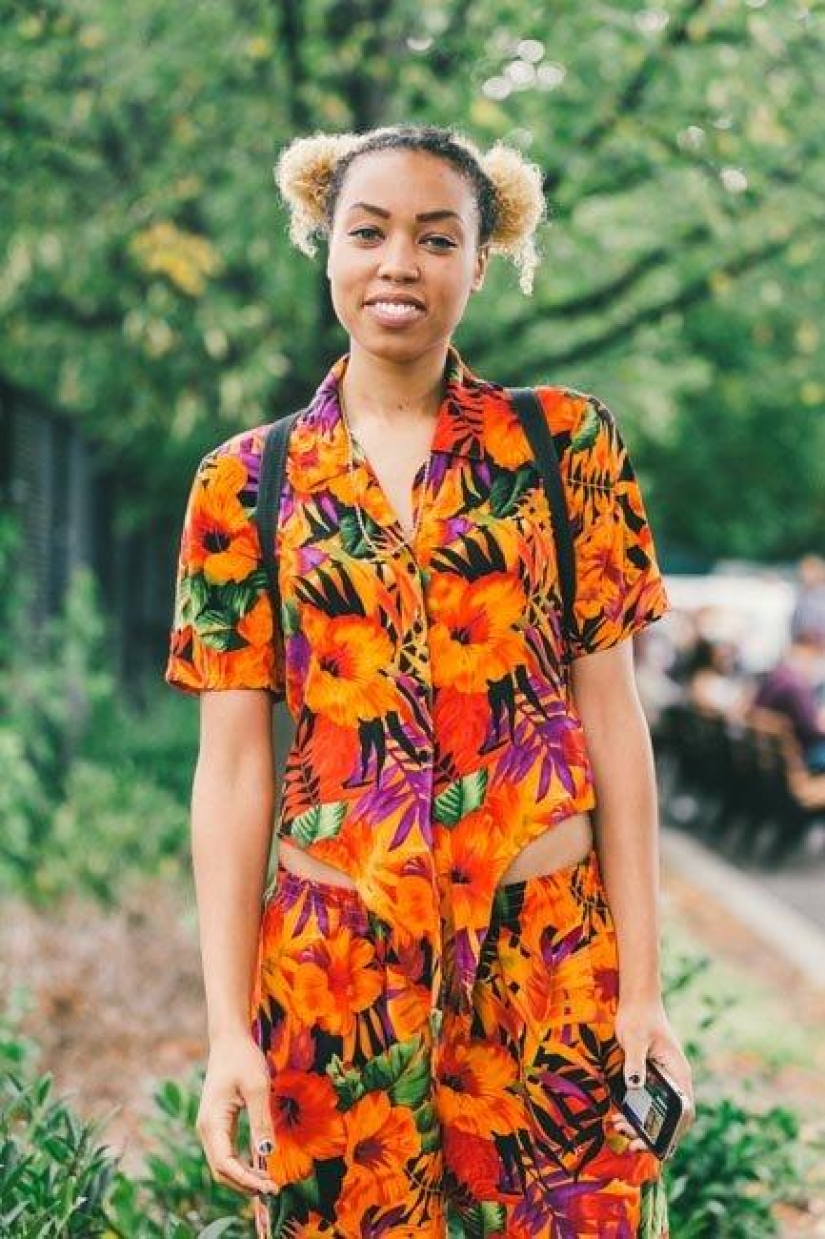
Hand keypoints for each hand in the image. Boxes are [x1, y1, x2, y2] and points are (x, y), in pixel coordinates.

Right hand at [196, 1031, 278, 1196]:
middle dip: (245, 1184)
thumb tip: (267, 1154)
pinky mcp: (218, 1123)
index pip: (225, 1164)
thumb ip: (261, 1121)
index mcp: (212, 1122)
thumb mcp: (257, 1088)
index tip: (270, 1187)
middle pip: (222, 1170)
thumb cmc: (243, 1058)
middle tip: (273, 1189)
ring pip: (223, 1163)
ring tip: (269, 1182)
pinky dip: (242, 1163)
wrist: (229, 1038)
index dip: (246, 1180)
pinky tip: (260, 1166)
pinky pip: (227, 1151)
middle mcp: (207, 1128)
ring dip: (244, 1176)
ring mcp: (211, 1127)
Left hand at [608, 995, 695, 1154]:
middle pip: (671, 1116)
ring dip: (642, 1125)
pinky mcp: (653, 1076)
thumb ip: (635, 1062)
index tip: (656, 1145)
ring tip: (619, 1128)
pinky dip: (637, 1112)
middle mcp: (675, 1079)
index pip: (685, 1110)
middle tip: (630, 1143)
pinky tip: (619, 1115)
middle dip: (652, 1134)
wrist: (637, 1000)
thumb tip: (635, 1086)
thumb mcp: (634, 1039)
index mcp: (678, 1072)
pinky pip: (649, 1101)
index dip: (674, 1132)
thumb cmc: (638, 1017)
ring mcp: (665, 1078)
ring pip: (659, 1111)